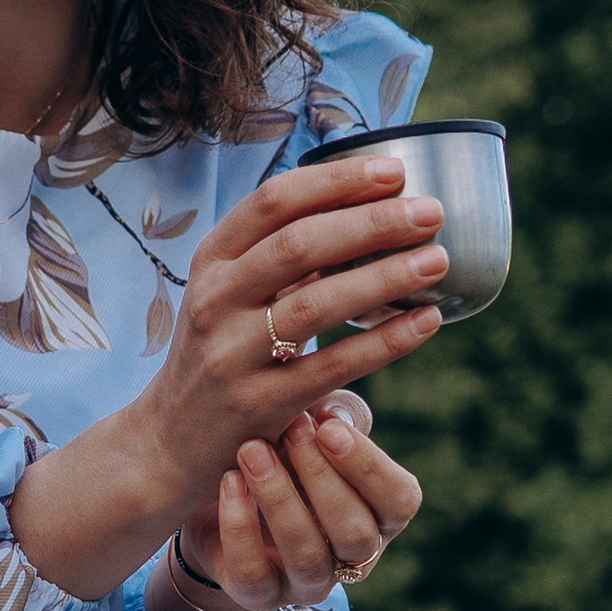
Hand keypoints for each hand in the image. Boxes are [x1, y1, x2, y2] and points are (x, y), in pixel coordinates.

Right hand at [9, 149, 447, 600]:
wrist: (173, 438)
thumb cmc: (224, 350)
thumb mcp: (232, 292)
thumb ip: (283, 255)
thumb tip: (375, 206)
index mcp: (212, 260)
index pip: (274, 202)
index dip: (337, 180)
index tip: (394, 172)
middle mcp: (215, 300)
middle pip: (299, 246)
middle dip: (372, 223)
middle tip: (431, 212)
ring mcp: (232, 354)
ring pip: (316, 304)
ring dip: (384, 277)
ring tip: (438, 261)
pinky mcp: (258, 403)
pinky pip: (333, 365)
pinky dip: (386, 341)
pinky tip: (427, 321)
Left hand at [174, 394, 423, 610]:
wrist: (217, 504)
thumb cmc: (282, 458)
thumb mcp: (310, 432)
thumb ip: (331, 417)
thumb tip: (336, 412)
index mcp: (380, 516)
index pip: (399, 501)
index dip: (367, 465)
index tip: (328, 426)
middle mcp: (353, 557)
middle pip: (354, 532)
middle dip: (320, 477)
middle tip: (291, 429)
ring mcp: (308, 582)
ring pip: (306, 555)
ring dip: (278, 498)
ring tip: (251, 450)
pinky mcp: (261, 595)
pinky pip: (254, 573)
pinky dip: (239, 526)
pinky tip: (228, 482)